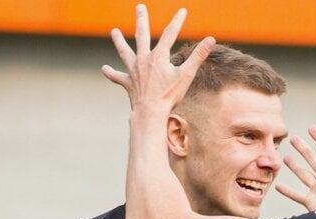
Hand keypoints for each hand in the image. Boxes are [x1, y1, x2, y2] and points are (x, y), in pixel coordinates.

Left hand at [100, 4, 214, 112]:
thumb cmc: (169, 95)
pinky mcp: (128, 83)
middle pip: (141, 35)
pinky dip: (111, 73)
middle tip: (139, 7)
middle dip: (141, 20)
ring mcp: (134, 71)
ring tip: (113, 31)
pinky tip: (104, 68)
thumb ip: (198, 56)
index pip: (169, 34)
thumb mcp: (187, 75)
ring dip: (119, 41)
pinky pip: (117, 76)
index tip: (182, 10)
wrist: (151, 111)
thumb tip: (211, 39)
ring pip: (124, 52)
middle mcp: (143, 59)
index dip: (177, 21)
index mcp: (158, 56)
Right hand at [276, 126, 315, 218]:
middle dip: (303, 148)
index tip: (311, 128)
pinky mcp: (311, 201)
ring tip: (286, 158)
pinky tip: (278, 185)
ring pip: (303, 174)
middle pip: (312, 159)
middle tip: (294, 139)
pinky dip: (287, 191)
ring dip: (294, 166)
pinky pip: (296, 194)